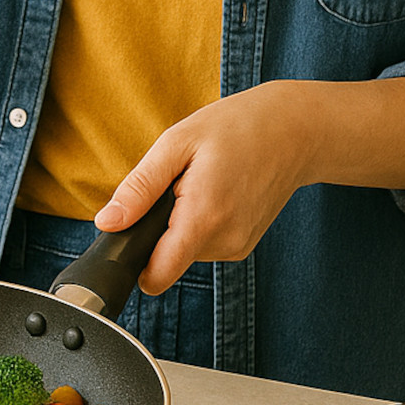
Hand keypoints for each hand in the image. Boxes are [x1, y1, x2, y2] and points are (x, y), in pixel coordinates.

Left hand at [93, 78, 404, 293]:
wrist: (296, 130)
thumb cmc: (237, 127)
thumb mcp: (178, 143)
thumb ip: (140, 188)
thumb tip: (108, 222)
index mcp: (203, 218)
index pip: (156, 277)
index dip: (135, 261)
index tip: (132, 233)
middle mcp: (224, 242)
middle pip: (167, 259)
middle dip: (161, 226)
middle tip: (179, 183)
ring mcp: (238, 246)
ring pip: (186, 249)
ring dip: (182, 221)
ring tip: (201, 181)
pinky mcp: (244, 244)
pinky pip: (205, 243)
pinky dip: (202, 221)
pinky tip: (217, 190)